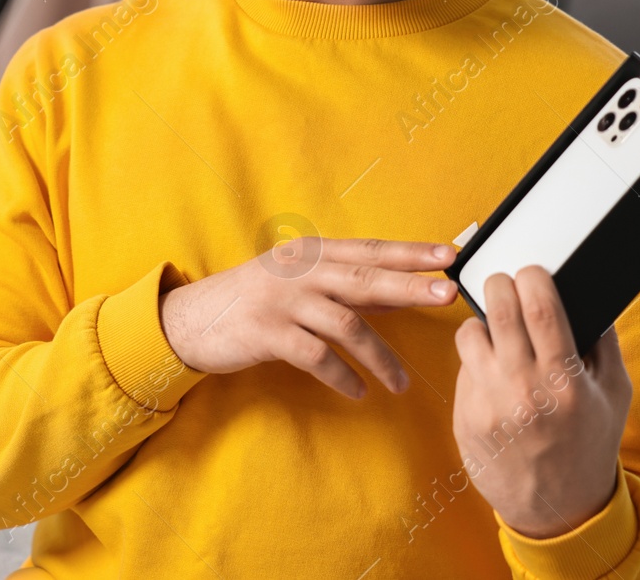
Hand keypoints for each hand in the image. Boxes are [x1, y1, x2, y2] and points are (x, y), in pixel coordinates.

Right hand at [157, 237, 457, 398]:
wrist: (190, 319)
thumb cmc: (252, 299)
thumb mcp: (297, 281)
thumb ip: (345, 286)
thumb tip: (400, 291)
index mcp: (310, 252)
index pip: (369, 250)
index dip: (409, 252)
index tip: (449, 256)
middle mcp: (299, 271)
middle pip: (364, 278)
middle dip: (409, 286)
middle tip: (447, 294)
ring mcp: (282, 301)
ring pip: (345, 324)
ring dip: (380, 357)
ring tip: (400, 383)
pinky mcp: (267, 332)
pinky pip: (316, 356)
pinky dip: (342, 376)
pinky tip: (358, 391)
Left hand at [451, 267, 631, 538]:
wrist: (558, 507)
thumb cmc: (589, 444)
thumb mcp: (615, 394)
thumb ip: (603, 343)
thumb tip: (586, 296)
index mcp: (566, 381)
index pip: (541, 307)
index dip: (532, 277)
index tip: (532, 272)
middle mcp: (524, 390)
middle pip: (498, 308)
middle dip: (499, 284)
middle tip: (505, 284)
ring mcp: (490, 403)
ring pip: (469, 332)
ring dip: (482, 323)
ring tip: (499, 333)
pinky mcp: (465, 415)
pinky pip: (463, 366)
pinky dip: (476, 359)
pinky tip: (494, 371)